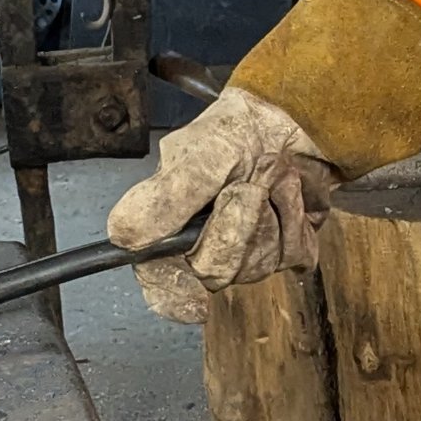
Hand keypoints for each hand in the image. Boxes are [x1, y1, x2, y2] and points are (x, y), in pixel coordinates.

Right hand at [105, 87, 335, 323]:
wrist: (294, 121)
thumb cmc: (237, 133)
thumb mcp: (194, 158)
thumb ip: (160, 200)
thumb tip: (123, 241)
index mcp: (168, 229)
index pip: (160, 280)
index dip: (175, 292)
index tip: (195, 300)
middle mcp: (204, 247)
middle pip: (217, 270)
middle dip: (238, 221)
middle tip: (244, 182)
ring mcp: (246, 253)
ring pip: (259, 263)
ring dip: (272, 213)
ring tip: (268, 179)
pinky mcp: (284, 251)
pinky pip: (294, 255)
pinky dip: (296, 217)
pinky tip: (289, 195)